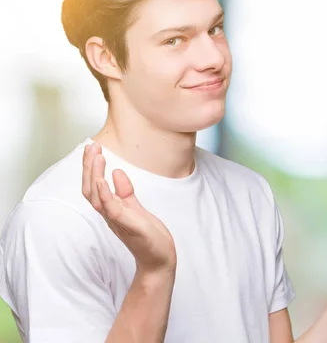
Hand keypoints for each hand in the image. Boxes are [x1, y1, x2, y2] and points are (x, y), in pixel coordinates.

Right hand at [82, 143, 176, 273]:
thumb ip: (125, 192)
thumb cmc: (148, 236)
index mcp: (111, 209)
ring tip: (96, 156)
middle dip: (88, 167)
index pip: (94, 186)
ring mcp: (118, 221)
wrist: (159, 259)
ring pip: (97, 197)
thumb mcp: (136, 208)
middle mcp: (110, 215)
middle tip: (90, 146)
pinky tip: (104, 179)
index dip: (90, 167)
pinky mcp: (129, 225)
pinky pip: (112, 209)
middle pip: (90, 189)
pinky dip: (106, 194)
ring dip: (94, 175)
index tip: (92, 148)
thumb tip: (116, 173)